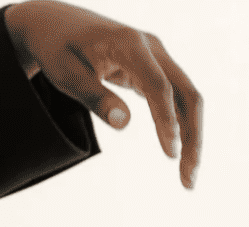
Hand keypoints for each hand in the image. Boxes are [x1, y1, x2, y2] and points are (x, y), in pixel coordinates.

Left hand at [5, 2, 201, 188]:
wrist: (56, 25)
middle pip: (186, 93)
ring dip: (192, 138)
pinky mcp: (155, 70)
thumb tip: (123, 123)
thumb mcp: (67, 74)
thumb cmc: (57, 48)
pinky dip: (180, 128)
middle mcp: (151, 47)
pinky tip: (178, 155)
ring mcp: (157, 58)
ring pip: (187, 99)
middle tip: (188, 179)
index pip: (159, 85)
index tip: (170, 154)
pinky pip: (176, 101)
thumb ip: (95, 97)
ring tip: (187, 177)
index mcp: (129, 43)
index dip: (167, 120)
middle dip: (192, 137)